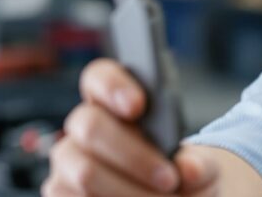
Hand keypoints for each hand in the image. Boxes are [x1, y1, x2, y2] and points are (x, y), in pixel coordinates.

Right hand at [42, 58, 220, 195]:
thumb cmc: (183, 174)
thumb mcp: (200, 167)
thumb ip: (199, 164)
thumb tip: (188, 169)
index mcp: (115, 101)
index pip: (99, 76)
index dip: (113, 85)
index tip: (138, 105)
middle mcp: (84, 127)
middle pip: (90, 126)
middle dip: (133, 156)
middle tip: (170, 179)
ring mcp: (68, 162)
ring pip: (85, 173)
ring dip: (128, 191)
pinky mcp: (61, 194)